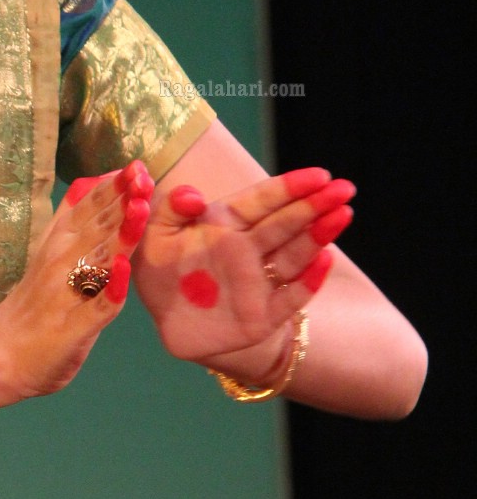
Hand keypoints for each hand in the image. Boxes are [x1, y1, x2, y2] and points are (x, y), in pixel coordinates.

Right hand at [0, 161, 153, 402]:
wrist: (0, 354)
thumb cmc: (37, 303)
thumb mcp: (51, 252)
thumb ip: (72, 219)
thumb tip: (94, 180)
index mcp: (60, 242)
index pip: (88, 207)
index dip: (113, 186)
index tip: (136, 165)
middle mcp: (62, 262)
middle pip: (96, 226)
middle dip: (123, 199)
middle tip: (144, 174)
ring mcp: (68, 295)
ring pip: (98, 259)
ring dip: (120, 234)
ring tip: (140, 209)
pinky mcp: (75, 328)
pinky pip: (96, 307)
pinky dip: (110, 290)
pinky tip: (123, 273)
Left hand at [133, 166, 351, 370]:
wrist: (168, 323)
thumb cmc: (161, 272)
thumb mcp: (154, 237)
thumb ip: (170, 211)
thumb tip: (193, 195)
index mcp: (226, 224)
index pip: (262, 201)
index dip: (290, 188)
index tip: (320, 175)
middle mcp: (248, 249)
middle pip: (286, 223)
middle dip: (315, 205)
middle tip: (344, 188)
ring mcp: (258, 282)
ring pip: (294, 255)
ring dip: (319, 236)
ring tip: (342, 215)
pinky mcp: (263, 316)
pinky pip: (290, 298)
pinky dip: (309, 281)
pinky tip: (325, 260)